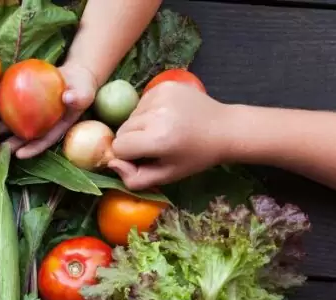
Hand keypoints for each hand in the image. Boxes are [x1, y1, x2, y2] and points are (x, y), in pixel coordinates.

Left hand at [6, 62, 96, 158]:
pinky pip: (10, 106)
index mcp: (56, 128)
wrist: (75, 76)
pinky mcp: (25, 102)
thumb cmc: (82, 87)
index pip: (44, 141)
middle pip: (25, 137)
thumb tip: (68, 98)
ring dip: (0, 129)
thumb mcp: (84, 92)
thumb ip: (78, 97)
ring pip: (14, 124)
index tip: (19, 155)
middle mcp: (42, 124)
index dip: (32, 149)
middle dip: (11, 145)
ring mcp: (32, 114)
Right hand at [108, 82, 232, 189]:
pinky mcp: (163, 85)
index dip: (129, 155)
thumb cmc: (194, 157)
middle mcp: (157, 114)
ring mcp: (160, 96)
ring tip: (163, 129)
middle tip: (156, 145)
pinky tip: (167, 116)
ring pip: (130, 116)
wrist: (224, 128)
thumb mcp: (167, 176)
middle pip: (122, 130)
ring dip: (140, 125)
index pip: (119, 147)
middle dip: (133, 140)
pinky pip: (141, 102)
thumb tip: (111, 163)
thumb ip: (134, 178)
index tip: (145, 157)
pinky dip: (148, 112)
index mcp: (158, 139)